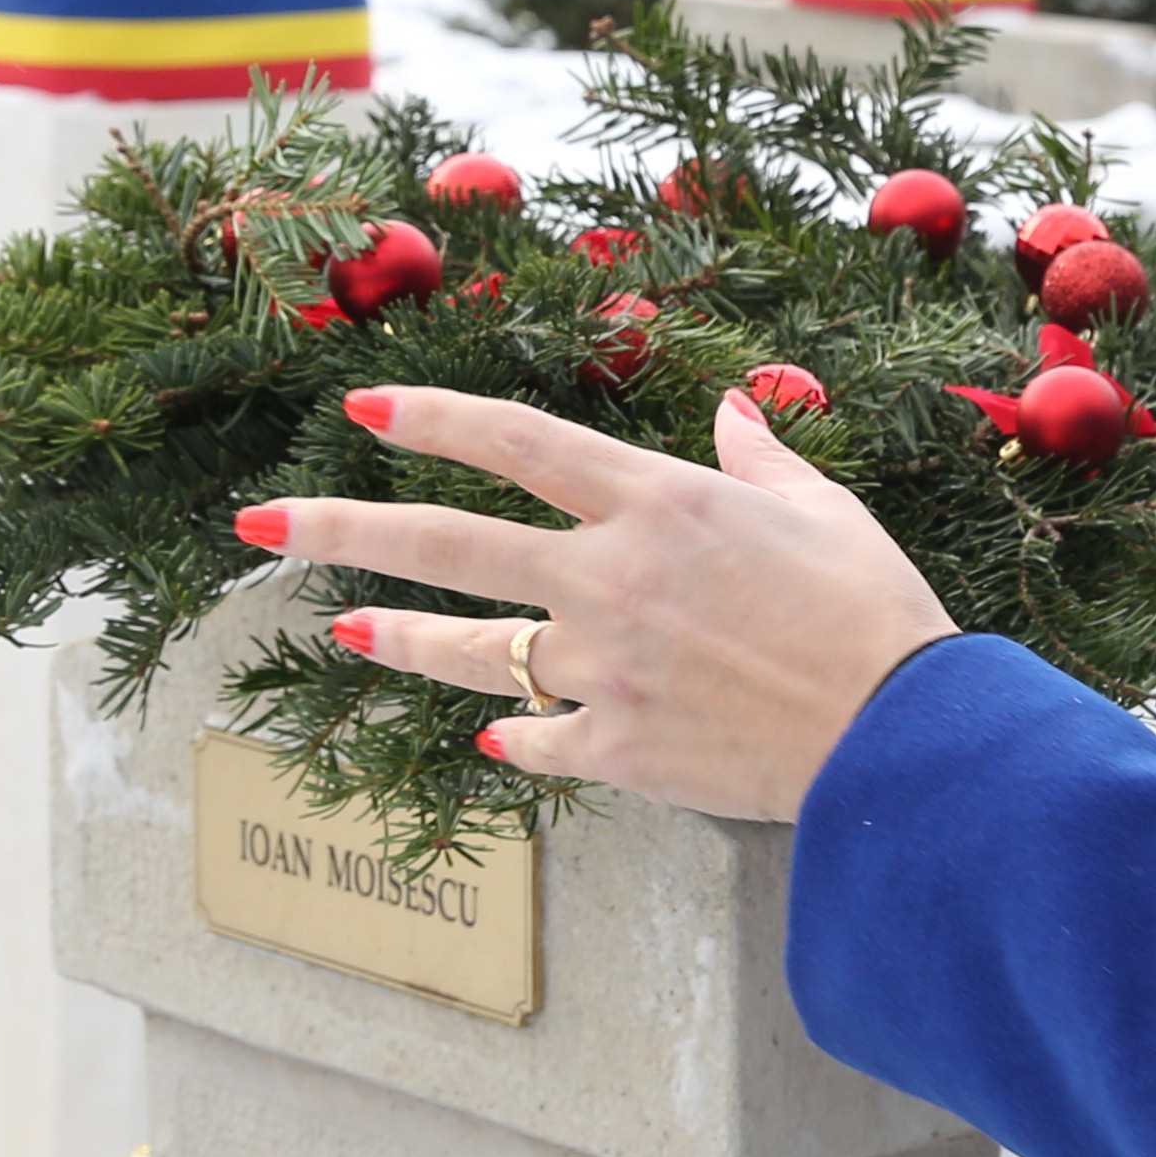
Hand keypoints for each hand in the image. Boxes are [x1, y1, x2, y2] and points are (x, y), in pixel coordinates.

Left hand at [263, 387, 956, 820]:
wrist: (897, 738)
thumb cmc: (876, 614)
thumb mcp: (826, 511)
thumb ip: (759, 459)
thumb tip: (728, 412)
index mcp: (658, 504)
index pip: (515, 442)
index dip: (432, 418)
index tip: (364, 406)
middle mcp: (608, 579)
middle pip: (447, 542)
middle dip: (340, 527)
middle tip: (258, 522)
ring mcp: (601, 669)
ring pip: (468, 650)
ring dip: (400, 635)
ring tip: (347, 625)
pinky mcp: (615, 749)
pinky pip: (537, 740)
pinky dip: (516, 736)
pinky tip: (491, 737)